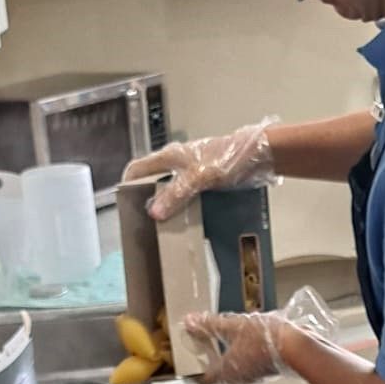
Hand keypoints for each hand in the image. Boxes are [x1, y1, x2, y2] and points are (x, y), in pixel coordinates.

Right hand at [122, 117, 278, 219]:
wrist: (259, 155)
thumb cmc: (227, 159)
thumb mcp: (199, 177)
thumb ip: (176, 193)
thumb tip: (153, 212)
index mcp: (169, 156)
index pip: (137, 168)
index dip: (128, 184)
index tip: (125, 206)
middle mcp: (177, 163)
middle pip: (153, 182)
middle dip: (148, 200)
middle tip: (146, 223)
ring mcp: (192, 172)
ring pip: (171, 191)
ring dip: (169, 207)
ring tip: (165, 228)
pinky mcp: (205, 181)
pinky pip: (188, 196)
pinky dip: (185, 208)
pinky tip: (189, 223)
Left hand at [184, 286, 343, 383]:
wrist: (299, 348)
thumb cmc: (267, 341)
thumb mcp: (234, 326)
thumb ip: (210, 325)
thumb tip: (190, 322)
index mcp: (224, 374)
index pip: (198, 379)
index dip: (189, 369)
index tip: (184, 358)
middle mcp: (236, 381)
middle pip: (213, 373)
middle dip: (206, 358)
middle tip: (200, 342)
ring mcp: (251, 379)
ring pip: (231, 369)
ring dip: (224, 355)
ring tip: (220, 337)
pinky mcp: (264, 373)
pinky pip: (245, 365)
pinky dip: (239, 355)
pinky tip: (244, 339)